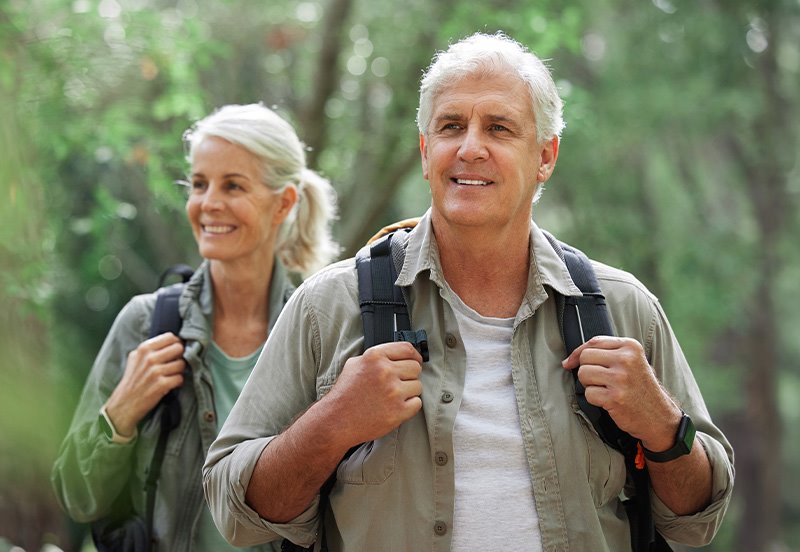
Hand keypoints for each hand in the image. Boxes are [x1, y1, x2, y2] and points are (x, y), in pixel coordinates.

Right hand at [104, 332, 185, 436]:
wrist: (124, 404)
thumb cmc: (133, 380)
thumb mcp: (136, 358)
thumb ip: (151, 348)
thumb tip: (173, 340)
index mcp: (144, 348)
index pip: (170, 337)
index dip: (176, 344)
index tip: (175, 351)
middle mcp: (149, 358)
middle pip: (179, 348)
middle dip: (180, 356)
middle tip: (175, 364)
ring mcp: (155, 372)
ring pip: (182, 364)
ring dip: (179, 371)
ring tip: (171, 376)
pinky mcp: (161, 385)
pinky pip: (180, 378)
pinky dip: (178, 382)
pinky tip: (170, 385)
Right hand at [323, 341, 422, 446]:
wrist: (336, 420)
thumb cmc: (344, 394)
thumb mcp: (354, 364)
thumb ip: (376, 357)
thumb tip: (397, 355)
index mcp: (374, 357)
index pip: (407, 348)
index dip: (414, 356)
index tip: (415, 361)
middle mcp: (385, 371)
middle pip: (416, 367)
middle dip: (409, 376)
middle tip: (398, 384)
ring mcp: (393, 392)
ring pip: (418, 386)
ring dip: (409, 392)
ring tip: (392, 397)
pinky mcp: (398, 411)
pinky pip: (417, 403)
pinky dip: (409, 406)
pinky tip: (395, 407)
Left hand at [561, 336, 680, 449]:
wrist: (659, 416)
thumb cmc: (640, 388)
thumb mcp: (632, 362)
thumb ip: (607, 353)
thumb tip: (570, 359)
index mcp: (630, 347)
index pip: (593, 342)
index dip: (577, 353)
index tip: (570, 362)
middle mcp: (626, 360)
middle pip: (585, 357)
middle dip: (586, 370)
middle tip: (600, 380)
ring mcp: (620, 379)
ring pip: (583, 374)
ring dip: (589, 385)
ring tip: (605, 389)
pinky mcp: (614, 397)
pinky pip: (588, 393)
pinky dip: (594, 399)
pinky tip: (608, 401)